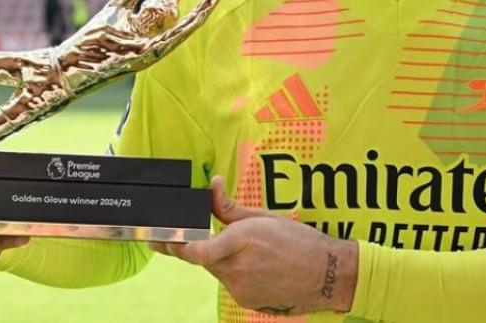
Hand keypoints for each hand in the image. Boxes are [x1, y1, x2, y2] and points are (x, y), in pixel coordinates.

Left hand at [152, 176, 356, 316]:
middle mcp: (236, 269)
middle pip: (202, 258)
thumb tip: (212, 185)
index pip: (196, 250)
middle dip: (201, 246)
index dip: (173, 245)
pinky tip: (257, 266)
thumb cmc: (299, 241)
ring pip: (216, 270)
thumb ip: (229, 206)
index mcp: (240, 242)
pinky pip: (230, 283)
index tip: (159, 238)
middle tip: (205, 235)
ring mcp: (240, 289)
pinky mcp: (245, 301)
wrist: (326, 275)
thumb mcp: (263, 216)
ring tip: (251, 251)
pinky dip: (235, 273)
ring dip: (221, 259)